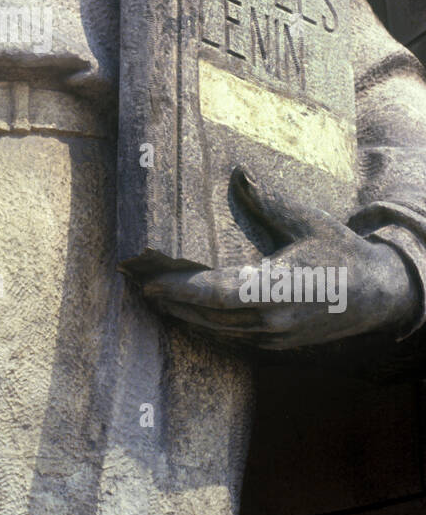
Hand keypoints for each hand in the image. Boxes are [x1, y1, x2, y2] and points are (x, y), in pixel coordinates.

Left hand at [140, 170, 420, 351]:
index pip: (219, 294)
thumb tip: (240, 171)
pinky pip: (232, 339)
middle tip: (136, 284)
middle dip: (171, 302)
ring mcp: (275, 335)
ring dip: (183, 316)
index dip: (182, 291)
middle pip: (209, 316)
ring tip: (152, 297)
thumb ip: (269, 201)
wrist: (378, 295)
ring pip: (217, 331)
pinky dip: (205, 327)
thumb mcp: (309, 221)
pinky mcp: (278, 343)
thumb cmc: (342, 252)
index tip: (150, 281)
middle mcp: (274, 318)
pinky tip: (185, 314)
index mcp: (280, 287)